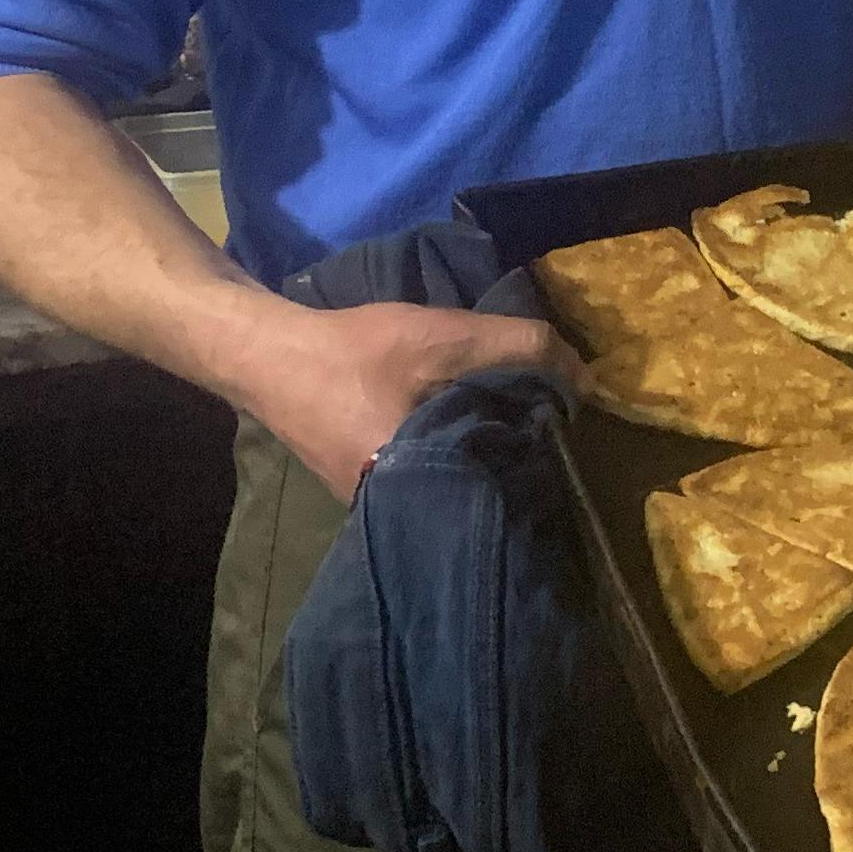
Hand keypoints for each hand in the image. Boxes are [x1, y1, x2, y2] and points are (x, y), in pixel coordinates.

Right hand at [247, 302, 585, 504]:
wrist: (267, 357)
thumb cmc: (354, 352)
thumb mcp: (445, 337)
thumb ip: (519, 349)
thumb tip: (585, 377)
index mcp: (420, 490)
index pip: (506, 490)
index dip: (540, 460)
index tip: (565, 431)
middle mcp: (398, 515)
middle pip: (481, 493)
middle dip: (516, 461)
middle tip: (545, 426)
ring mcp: (378, 509)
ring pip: (455, 486)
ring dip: (483, 455)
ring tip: (515, 424)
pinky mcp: (367, 492)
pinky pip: (429, 479)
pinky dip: (451, 454)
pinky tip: (468, 426)